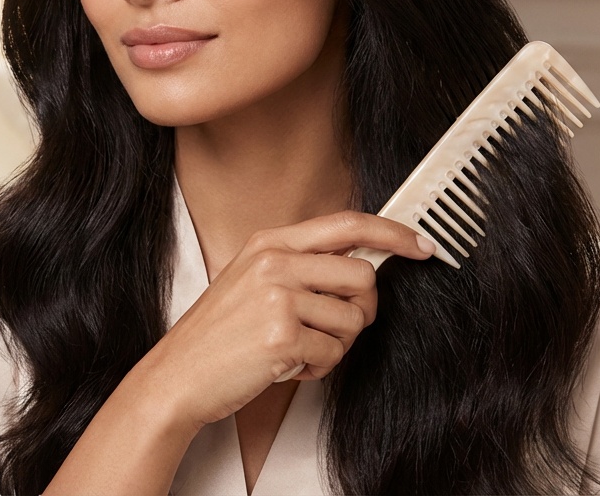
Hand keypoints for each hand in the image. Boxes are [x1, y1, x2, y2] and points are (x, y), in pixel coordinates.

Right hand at [131, 211, 434, 430]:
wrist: (178, 375)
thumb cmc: (217, 336)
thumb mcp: (252, 281)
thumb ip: (300, 266)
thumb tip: (361, 269)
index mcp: (269, 243)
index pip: (346, 225)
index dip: (392, 233)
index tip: (421, 245)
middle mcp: (275, 262)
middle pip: (362, 275)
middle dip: (363, 309)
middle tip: (338, 327)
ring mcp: (278, 296)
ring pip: (353, 318)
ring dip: (336, 344)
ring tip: (300, 349)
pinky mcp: (282, 334)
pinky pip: (334, 351)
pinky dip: (319, 366)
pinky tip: (289, 364)